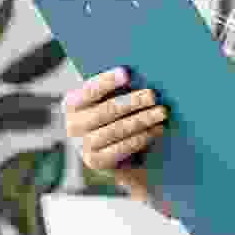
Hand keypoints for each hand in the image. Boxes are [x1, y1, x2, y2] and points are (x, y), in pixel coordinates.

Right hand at [62, 66, 170, 211]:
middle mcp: (73, 124)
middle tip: (153, 95)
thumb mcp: (115, 100)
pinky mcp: (95, 162)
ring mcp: (82, 145)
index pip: (90, 89)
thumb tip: (144, 76)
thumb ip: (122, 89)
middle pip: (106, 110)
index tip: (126, 73)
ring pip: (117, 129)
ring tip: (162, 112)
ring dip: (142, 119)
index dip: (107, 81)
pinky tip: (157, 130)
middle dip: (132, 101)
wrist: (119, 155)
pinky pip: (122, 147)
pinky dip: (142, 137)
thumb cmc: (119, 116)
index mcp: (72, 103)